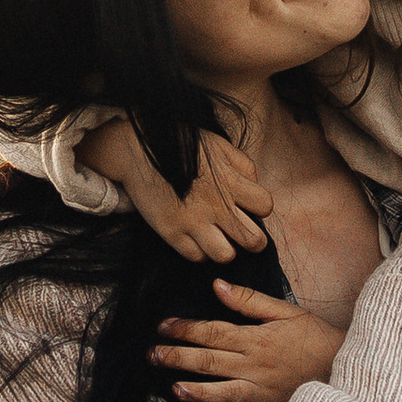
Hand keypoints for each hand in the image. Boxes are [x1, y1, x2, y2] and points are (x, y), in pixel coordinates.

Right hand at [82, 120, 272, 264]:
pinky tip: (195, 238)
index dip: (259, 208)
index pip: (265, 206)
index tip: (249, 206)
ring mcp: (193, 222)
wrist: (136, 150)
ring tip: (218, 239)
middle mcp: (215, 205)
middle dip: (253, 239)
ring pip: (225, 256)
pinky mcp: (171, 233)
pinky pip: (196, 257)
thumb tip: (255, 186)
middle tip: (243, 233)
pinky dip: (199, 251)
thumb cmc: (180, 144)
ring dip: (225, 249)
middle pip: (253, 240)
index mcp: (230, 181)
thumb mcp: (219, 144)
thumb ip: (243, 165)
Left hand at [149, 283, 343, 401]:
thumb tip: (217, 286)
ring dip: (195, 390)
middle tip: (152, 355)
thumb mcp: (286, 311)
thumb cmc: (316, 337)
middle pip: (209, 361)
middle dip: (177, 356)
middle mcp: (254, 366)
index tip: (163, 327)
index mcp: (255, 339)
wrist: (347, 368)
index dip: (185, 328)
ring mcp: (261, 392)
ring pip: (221, 392)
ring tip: (173, 389)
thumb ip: (249, 301)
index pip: (212, 331)